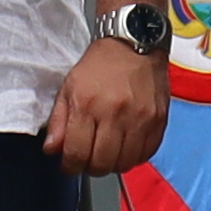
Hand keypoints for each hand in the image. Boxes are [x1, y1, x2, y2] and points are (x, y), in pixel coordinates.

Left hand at [44, 33, 168, 178]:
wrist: (135, 43)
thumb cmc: (101, 64)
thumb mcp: (69, 87)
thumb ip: (58, 121)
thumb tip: (52, 150)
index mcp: (88, 105)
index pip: (77, 154)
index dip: (70, 166)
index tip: (69, 164)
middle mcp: (116, 114)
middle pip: (102, 164)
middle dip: (90, 167)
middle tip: (88, 159)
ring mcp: (141, 119)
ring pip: (125, 164)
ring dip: (113, 164)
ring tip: (107, 152)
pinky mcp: (159, 120)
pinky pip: (146, 154)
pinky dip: (134, 156)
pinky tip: (126, 146)